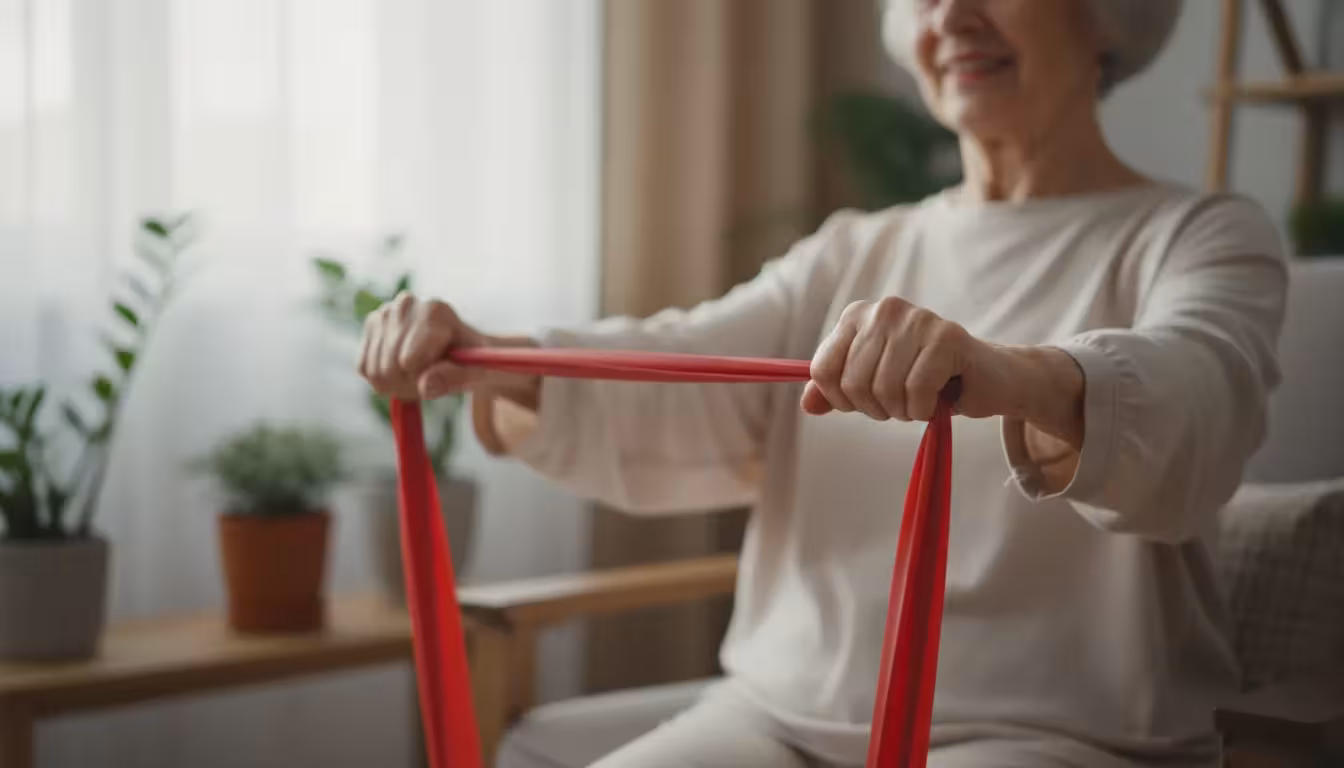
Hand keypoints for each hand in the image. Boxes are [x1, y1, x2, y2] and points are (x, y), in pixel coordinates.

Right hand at [358, 293, 539, 406]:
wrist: (461, 348)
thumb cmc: (473, 361)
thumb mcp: (479, 373)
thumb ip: (455, 378)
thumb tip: (425, 385)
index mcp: (435, 311)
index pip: (409, 361)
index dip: (423, 379)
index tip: (443, 375)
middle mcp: (407, 304)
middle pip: (389, 368)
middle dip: (408, 384)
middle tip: (431, 378)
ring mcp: (385, 312)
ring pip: (374, 370)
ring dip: (396, 383)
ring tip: (420, 373)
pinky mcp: (371, 326)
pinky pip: (364, 368)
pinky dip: (381, 379)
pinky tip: (403, 368)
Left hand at [802, 297, 1083, 447]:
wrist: (988, 379)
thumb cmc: (926, 381)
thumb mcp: (874, 386)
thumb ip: (837, 392)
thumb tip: (806, 405)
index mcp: (858, 316)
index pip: (822, 370)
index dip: (841, 399)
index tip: (865, 401)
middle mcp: (885, 309)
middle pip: (853, 383)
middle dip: (876, 408)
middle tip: (901, 403)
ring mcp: (917, 319)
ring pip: (883, 389)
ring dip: (902, 411)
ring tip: (920, 399)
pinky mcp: (947, 337)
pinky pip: (915, 391)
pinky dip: (923, 409)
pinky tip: (937, 400)